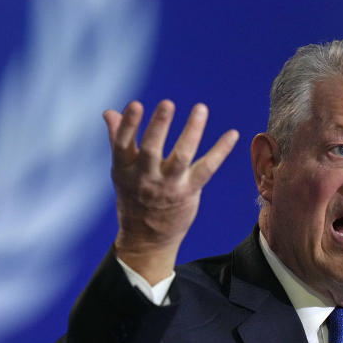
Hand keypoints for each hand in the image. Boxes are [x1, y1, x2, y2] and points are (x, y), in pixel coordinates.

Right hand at [103, 100, 238, 285]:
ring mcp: (168, 186)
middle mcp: (145, 177)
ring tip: (200, 109)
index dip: (128, 125)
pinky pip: (206, 169)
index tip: (135, 104)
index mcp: (124, 169)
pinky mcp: (188, 191)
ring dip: (191, 133)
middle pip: (151, 150)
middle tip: (167, 103)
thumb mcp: (121, 170)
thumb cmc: (133, 197)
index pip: (123, 144)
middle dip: (158, 127)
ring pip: (180, 157)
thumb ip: (117, 139)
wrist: (146, 239)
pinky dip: (220, 151)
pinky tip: (233, 134)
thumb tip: (109, 111)